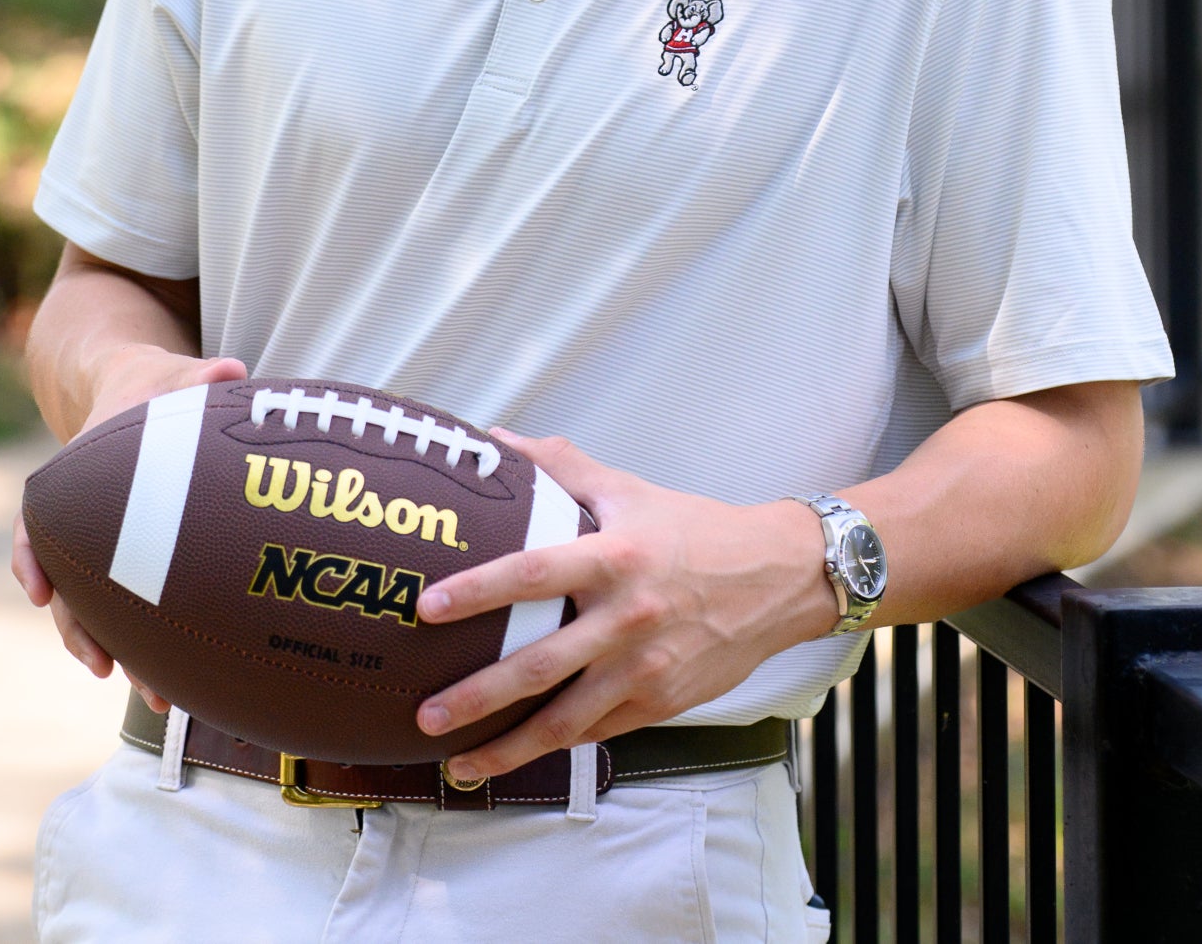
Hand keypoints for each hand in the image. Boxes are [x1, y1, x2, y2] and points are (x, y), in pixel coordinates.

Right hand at [11, 344, 246, 701]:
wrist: (142, 388)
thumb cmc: (156, 384)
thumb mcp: (173, 374)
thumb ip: (200, 376)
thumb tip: (230, 371)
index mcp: (79, 474)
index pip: (37, 519)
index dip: (32, 556)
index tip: (38, 592)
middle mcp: (81, 516)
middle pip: (70, 582)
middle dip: (85, 632)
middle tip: (114, 672)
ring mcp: (102, 540)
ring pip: (95, 608)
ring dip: (117, 651)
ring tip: (156, 699)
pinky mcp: (128, 556)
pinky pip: (124, 607)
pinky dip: (139, 641)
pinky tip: (167, 676)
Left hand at [412, 428, 836, 779]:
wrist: (775, 578)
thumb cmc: (694, 530)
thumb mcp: (627, 489)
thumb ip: (560, 465)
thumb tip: (496, 441)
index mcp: (613, 557)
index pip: (532, 572)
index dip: (478, 590)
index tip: (429, 607)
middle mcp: (625, 618)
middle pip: (539, 665)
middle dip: (477, 695)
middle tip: (427, 712)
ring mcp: (643, 668)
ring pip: (565, 720)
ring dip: (507, 746)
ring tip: (458, 761)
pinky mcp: (659, 703)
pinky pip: (597, 731)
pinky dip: (555, 745)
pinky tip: (518, 755)